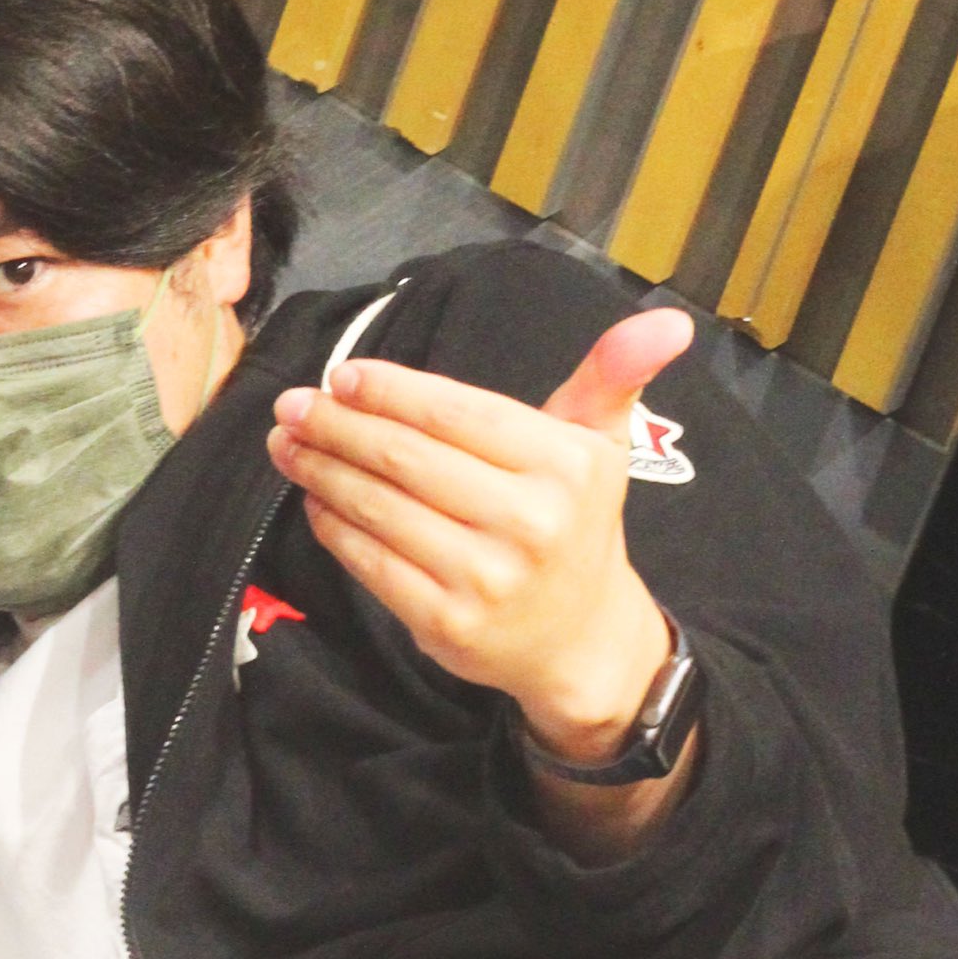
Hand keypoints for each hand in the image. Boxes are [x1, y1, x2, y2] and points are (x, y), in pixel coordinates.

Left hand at [267, 304, 697, 760]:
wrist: (580, 640)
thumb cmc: (576, 526)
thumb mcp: (601, 446)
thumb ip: (612, 375)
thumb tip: (668, 318)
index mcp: (564, 466)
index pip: (457, 413)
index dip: (391, 391)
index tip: (342, 375)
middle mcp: (529, 522)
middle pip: (408, 460)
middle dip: (339, 426)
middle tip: (293, 405)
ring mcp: (485, 578)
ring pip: (382, 509)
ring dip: (324, 472)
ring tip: (289, 444)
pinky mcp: (448, 623)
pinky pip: (373, 565)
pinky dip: (336, 528)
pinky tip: (316, 500)